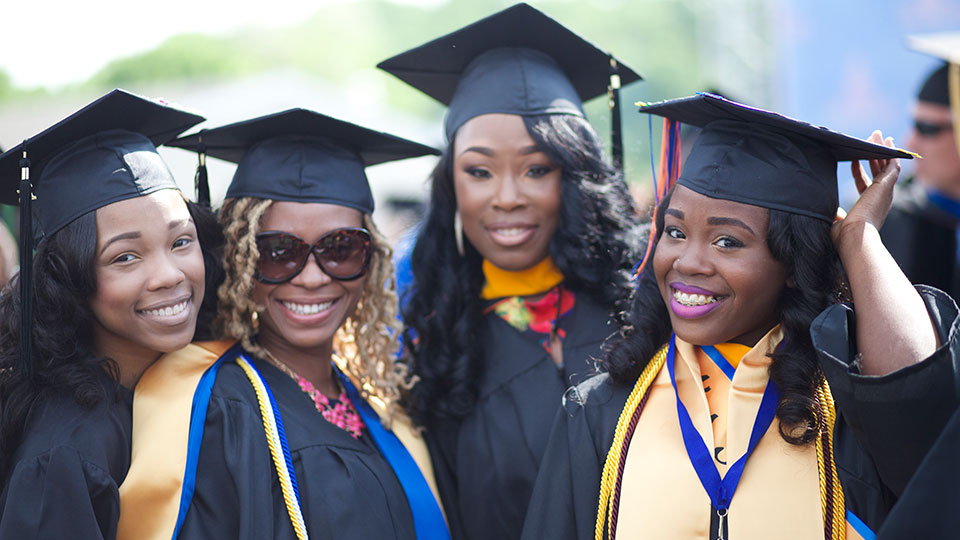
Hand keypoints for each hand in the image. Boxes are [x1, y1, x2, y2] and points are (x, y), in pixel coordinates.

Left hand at [831, 130, 900, 246]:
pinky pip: (892, 165)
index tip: (853, 159)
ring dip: (882, 149)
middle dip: (875, 155)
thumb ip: (836, 216)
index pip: (865, 184)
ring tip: (878, 135)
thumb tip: (829, 213)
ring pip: (887, 166)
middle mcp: (880, 199)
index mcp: (869, 207)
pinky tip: (886, 142)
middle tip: (873, 140)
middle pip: (879, 172)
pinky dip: (890, 153)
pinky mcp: (886, 186)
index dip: (859, 171)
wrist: (854, 237)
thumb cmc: (844, 236)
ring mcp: (885, 193)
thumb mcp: (837, 223)